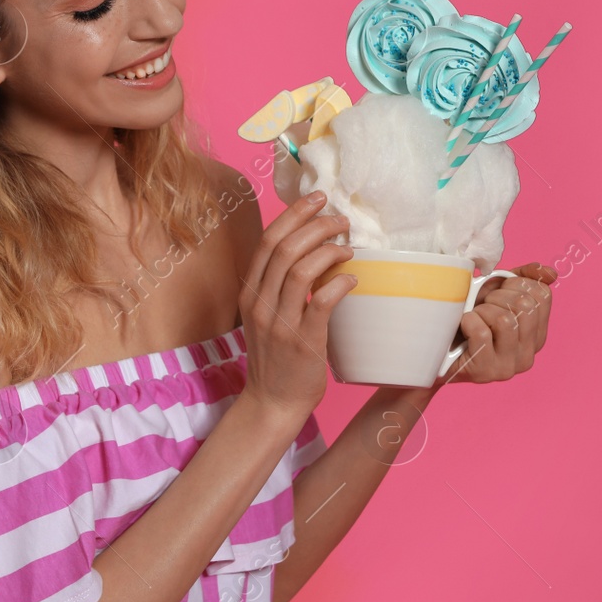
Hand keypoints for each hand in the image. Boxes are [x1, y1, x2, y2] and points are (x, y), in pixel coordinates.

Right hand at [238, 192, 355, 422]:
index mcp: (249, 292)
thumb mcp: (266, 315)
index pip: (268, 240)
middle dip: (316, 225)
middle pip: (284, 248)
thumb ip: (278, 285)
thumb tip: (311, 251)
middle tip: (341, 220)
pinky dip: (339, 283)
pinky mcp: (302, 341)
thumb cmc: (276, 357)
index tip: (317, 199)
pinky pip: (321, 301)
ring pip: (300, 269)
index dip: (294, 214)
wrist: (272, 402)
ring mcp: (279, 322)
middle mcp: (259, 303)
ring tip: (349, 247)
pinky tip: (352, 279)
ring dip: (329, 250)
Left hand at [432, 262, 556, 386]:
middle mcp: (529, 354)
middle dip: (496, 297)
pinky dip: (468, 322)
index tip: (497, 292)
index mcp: (538, 335)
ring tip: (472, 318)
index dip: (515, 284)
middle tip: (481, 307)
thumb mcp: (496, 293)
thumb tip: (551, 273)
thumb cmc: (467, 318)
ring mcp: (509, 367)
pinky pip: (482, 333)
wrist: (434, 349)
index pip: (542, 295)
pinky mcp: (486, 371)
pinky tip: (463, 327)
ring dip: (481, 311)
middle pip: (525, 306)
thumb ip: (524, 279)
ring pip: (504, 320)